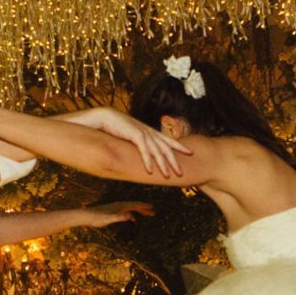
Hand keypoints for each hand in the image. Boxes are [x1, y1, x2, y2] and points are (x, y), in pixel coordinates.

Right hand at [72, 107, 190, 177]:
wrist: (105, 117)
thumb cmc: (117, 127)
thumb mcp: (132, 135)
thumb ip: (139, 142)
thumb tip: (143, 151)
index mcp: (150, 132)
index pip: (168, 140)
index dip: (180, 146)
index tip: (190, 152)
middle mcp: (149, 132)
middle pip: (166, 148)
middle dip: (174, 161)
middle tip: (181, 173)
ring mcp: (143, 133)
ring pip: (157, 151)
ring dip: (162, 165)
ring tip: (167, 176)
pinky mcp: (135, 135)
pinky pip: (144, 151)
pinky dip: (147, 161)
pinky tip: (149, 171)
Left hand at [82, 201, 154, 226]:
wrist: (86, 216)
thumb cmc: (97, 218)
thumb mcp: (109, 219)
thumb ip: (119, 217)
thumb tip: (131, 216)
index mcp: (120, 206)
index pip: (134, 205)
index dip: (144, 206)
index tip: (152, 207)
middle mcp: (119, 205)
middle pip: (134, 205)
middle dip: (144, 208)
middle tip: (154, 212)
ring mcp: (116, 208)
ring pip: (131, 208)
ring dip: (139, 211)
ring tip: (148, 214)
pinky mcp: (113, 212)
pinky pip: (126, 211)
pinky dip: (132, 214)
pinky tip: (133, 219)